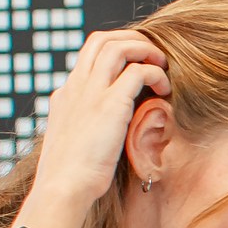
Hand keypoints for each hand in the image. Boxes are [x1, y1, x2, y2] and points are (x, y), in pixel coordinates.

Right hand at [11, 29, 168, 227]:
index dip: (116, 52)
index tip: (137, 64)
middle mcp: (75, 87)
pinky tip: (165, 90)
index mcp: (66, 95)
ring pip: (117, 46)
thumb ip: (90, 129)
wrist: (63, 188)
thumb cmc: (73, 178)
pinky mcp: (109, 104)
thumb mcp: (78, 145)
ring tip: (163, 66)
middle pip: (101, 40)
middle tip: (154, 56)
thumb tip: (109, 131)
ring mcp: (90, 93)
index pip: (89, 55)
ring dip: (145, 50)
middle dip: (132, 40)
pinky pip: (137, 72)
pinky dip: (154, 74)